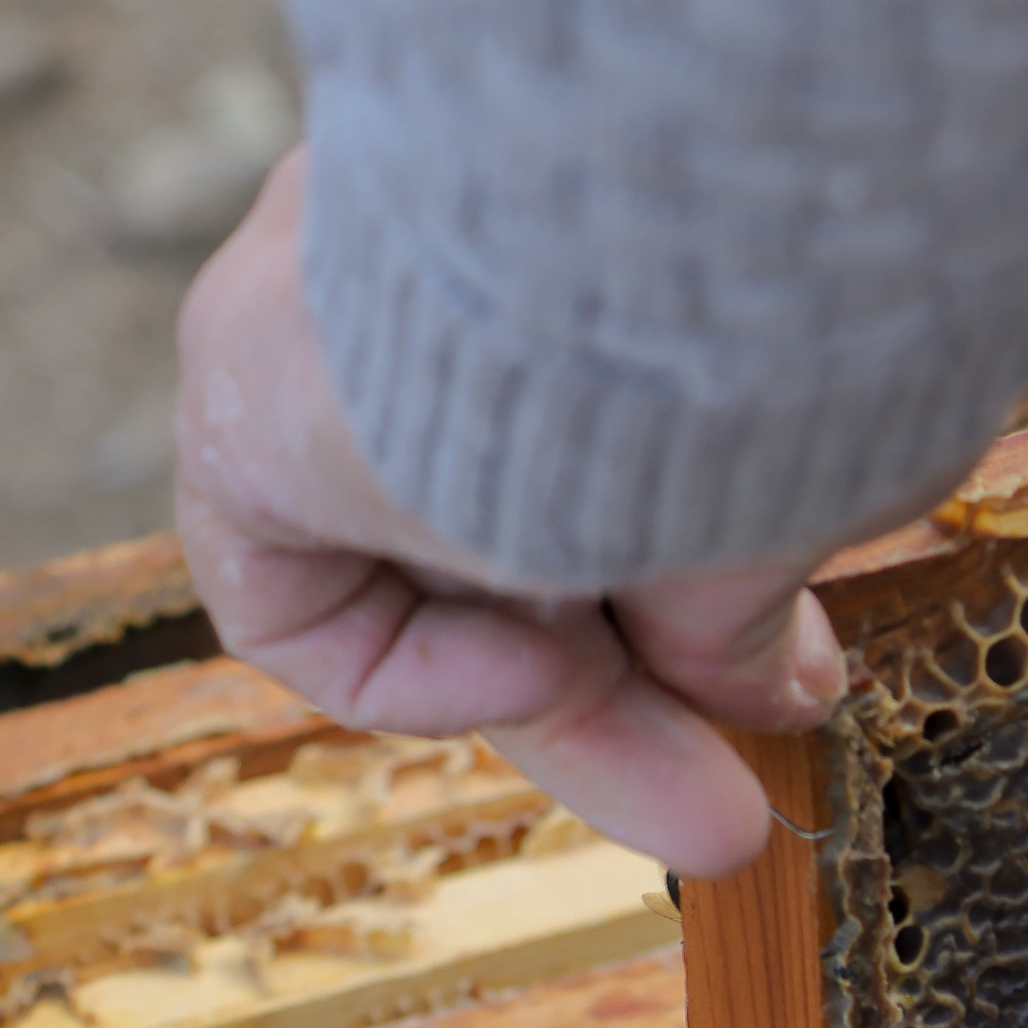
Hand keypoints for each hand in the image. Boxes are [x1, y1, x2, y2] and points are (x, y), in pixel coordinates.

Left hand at [172, 146, 850, 880]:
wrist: (659, 210)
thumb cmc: (766, 321)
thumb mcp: (772, 485)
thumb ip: (735, 599)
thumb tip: (783, 689)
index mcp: (584, 240)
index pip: (602, 469)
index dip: (688, 615)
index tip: (785, 685)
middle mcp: (449, 262)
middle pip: (517, 541)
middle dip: (638, 697)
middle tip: (734, 817)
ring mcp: (335, 308)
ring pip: (429, 567)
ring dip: (559, 707)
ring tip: (703, 804)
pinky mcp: (242, 383)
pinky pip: (302, 593)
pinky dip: (410, 668)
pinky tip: (534, 664)